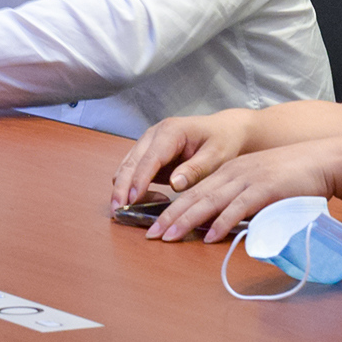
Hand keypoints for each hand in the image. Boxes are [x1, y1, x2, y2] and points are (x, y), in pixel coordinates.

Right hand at [112, 109, 260, 211]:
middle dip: (122, 187)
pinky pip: (133, 173)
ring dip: (126, 189)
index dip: (139, 179)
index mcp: (171, 131)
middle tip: (118, 210)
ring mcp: (148, 145)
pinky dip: (134, 188)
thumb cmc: (223, 141)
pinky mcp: (148, 157)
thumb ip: (196, 169)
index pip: (150, 157)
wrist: (224, 131)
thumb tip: (174, 184)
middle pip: (130, 162)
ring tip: (138, 209)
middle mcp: (153, 135)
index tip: (132, 199)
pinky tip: (148, 200)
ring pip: (126, 168)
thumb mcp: (217, 156)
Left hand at [143, 138, 341, 243]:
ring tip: (169, 236)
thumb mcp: (258, 184)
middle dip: (170, 216)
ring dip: (187, 221)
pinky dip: (223, 222)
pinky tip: (209, 235)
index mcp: (228, 172)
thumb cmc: (292, 176)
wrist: (323, 160)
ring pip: (210, 202)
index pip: (193, 192)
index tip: (154, 226)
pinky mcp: (265, 189)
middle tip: (151, 235)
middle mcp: (233, 174)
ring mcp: (248, 180)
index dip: (171, 209)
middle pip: (195, 197)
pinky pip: (239, 207)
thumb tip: (219, 225)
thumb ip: (238, 201)